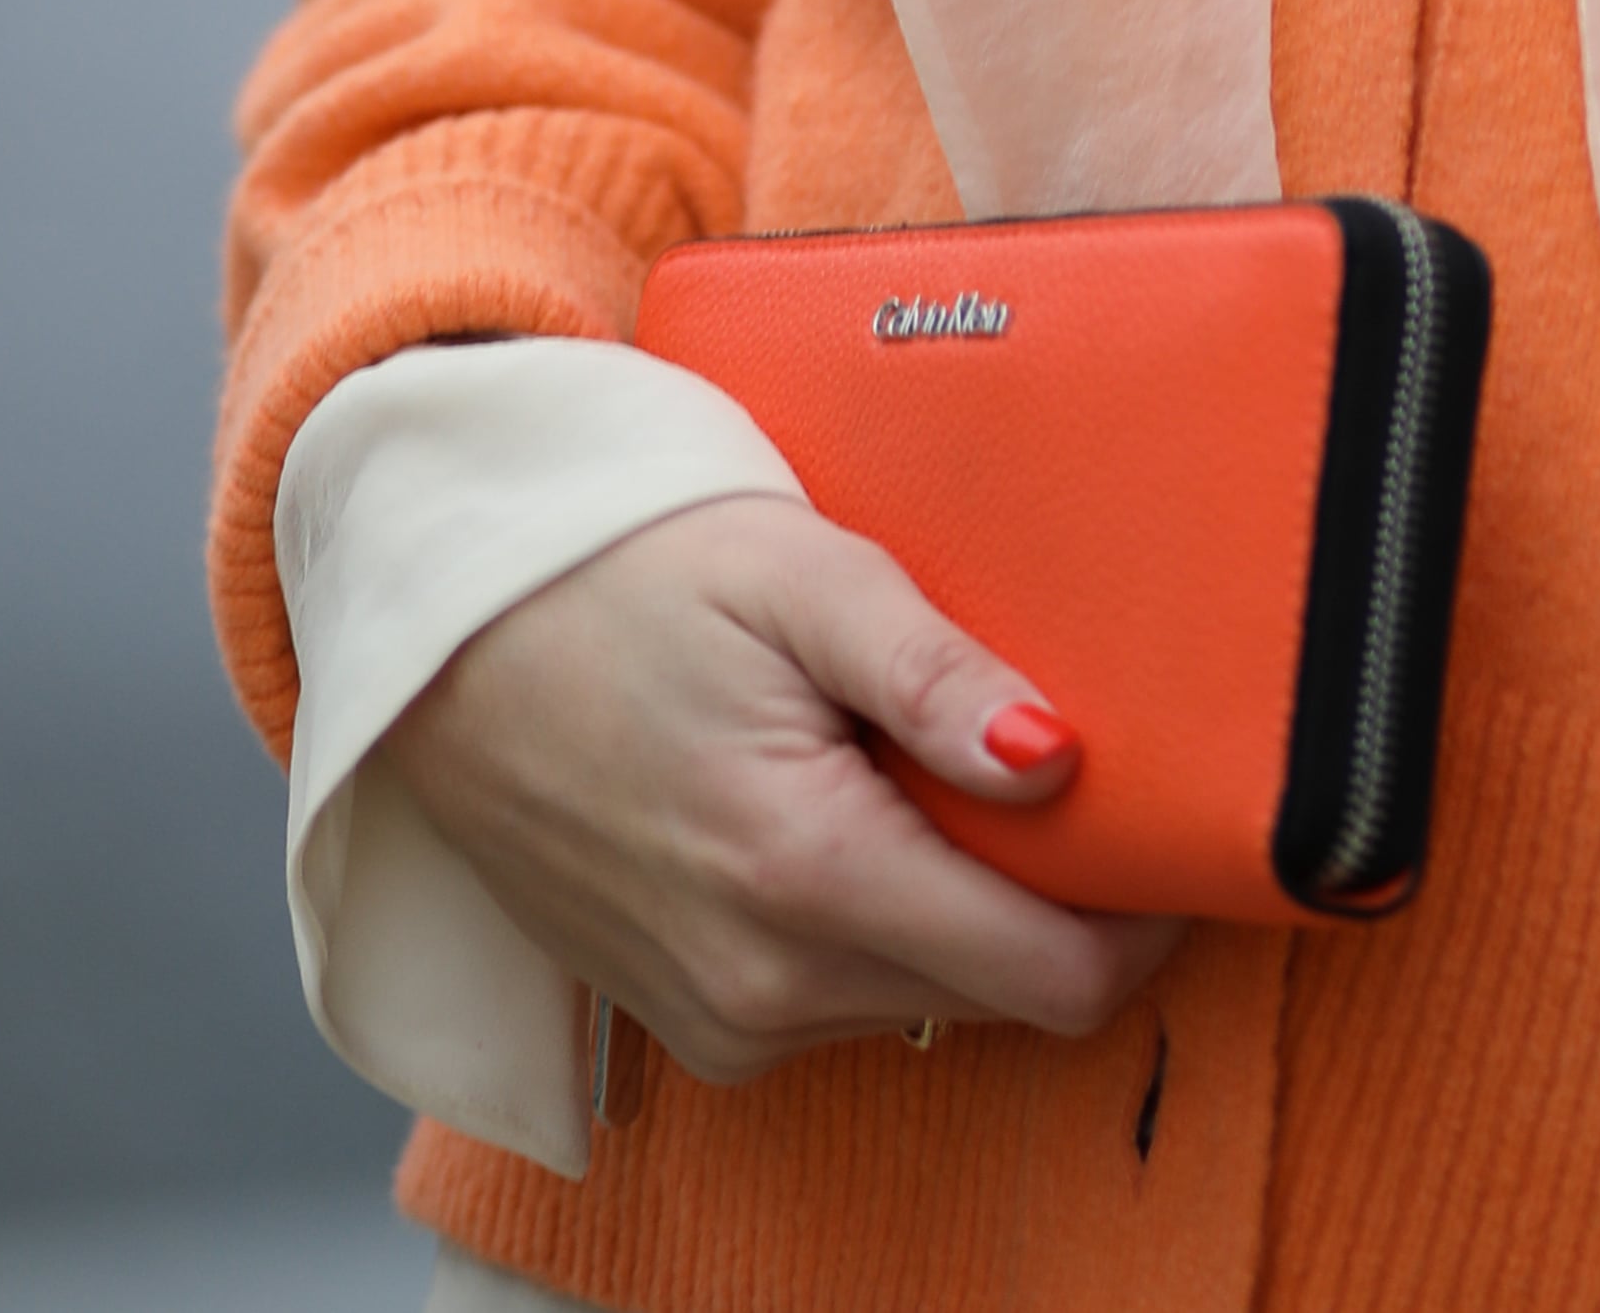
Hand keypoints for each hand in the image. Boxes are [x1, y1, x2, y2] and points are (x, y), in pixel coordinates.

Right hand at [379, 494, 1183, 1084]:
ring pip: (936, 999)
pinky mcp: (689, 1022)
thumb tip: (1060, 762)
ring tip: (902, 771)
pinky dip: (880, 927)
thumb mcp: (804, 579)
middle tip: (1025, 764)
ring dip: (959, 906)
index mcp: (809, 874)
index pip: (1063, 977)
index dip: (1143, 910)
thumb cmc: (626, 577)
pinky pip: (848, 1003)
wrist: (443, 633)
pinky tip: (836, 816)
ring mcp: (720, 1018)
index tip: (1155, 820)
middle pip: (1012, 994)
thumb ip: (940, 676)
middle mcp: (766, 981)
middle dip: (1054, 896)